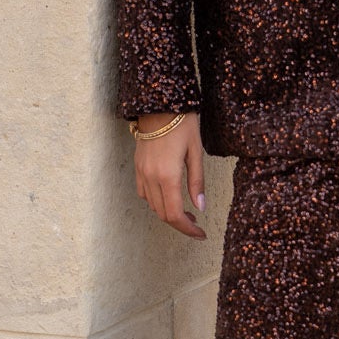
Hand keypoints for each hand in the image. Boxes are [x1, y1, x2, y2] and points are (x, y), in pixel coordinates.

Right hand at [133, 113, 206, 239]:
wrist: (159, 103)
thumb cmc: (183, 123)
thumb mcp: (196, 151)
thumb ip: (197, 182)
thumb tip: (200, 208)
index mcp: (168, 175)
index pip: (175, 214)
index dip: (188, 230)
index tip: (201, 234)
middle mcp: (151, 177)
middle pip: (163, 214)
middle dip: (180, 224)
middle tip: (196, 224)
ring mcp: (142, 172)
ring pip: (152, 205)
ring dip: (168, 213)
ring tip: (186, 211)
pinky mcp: (138, 166)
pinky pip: (144, 192)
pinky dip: (156, 201)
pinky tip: (168, 196)